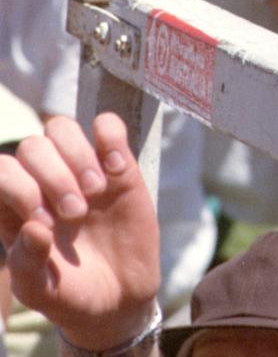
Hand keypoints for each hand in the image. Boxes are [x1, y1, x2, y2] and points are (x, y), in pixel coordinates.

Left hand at [0, 113, 159, 351]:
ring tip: (95, 192)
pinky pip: (107, 124)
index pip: (2, 171)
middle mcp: (43, 181)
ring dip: (78, 157)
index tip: (46, 224)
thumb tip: (33, 227)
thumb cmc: (70, 294)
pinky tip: (116, 170)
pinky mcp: (117, 162)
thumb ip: (27, 264)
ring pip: (62, 127)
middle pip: (32, 146)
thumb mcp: (41, 292)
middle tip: (75, 215)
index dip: (21, 189)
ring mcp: (80, 167)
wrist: (119, 299)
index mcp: (15, 208)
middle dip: (53, 177)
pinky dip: (110, 138)